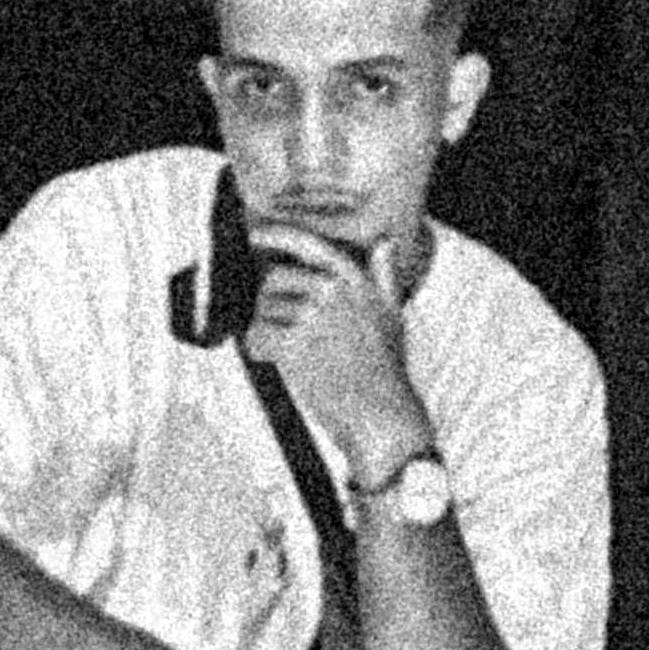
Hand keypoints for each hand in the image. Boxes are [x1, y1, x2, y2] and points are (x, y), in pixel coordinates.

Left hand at [240, 223, 426, 481]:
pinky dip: (259, 350)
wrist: (382, 416)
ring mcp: (313, 315)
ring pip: (263, 309)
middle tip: (287, 333)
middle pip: (274, 280)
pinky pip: (257, 336)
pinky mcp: (294, 342)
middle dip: (271, 305)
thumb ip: (383, 278)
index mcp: (355, 281)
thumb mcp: (392, 316)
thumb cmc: (385, 371)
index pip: (311, 246)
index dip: (279, 234)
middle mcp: (334, 291)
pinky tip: (275, 361)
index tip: (256, 232)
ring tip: (292, 354)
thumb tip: (384, 245)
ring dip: (266, 331)